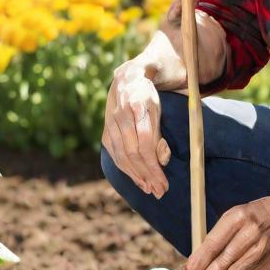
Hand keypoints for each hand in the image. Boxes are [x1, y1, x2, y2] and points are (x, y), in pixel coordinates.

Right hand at [102, 62, 170, 197]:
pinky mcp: (106, 132)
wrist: (128, 78)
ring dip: (137, 176)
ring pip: (122, 157)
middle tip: (160, 191)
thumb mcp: (160, 106)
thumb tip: (161, 158)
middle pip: (133, 153)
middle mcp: (120, 115)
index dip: (154, 164)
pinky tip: (138, 179)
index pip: (145, 143)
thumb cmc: (150, 94)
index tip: (164, 180)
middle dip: (147, 175)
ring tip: (151, 190)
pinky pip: (115, 155)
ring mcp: (110, 124)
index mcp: (138, 105)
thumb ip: (160, 131)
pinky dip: (126, 170)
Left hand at [184, 191, 269, 269]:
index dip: (200, 261)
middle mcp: (251, 235)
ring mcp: (260, 252)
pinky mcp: (265, 264)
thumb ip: (214, 237)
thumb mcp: (232, 216)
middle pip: (224, 263)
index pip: (215, 243)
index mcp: (239, 218)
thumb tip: (195, 262)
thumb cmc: (252, 214)